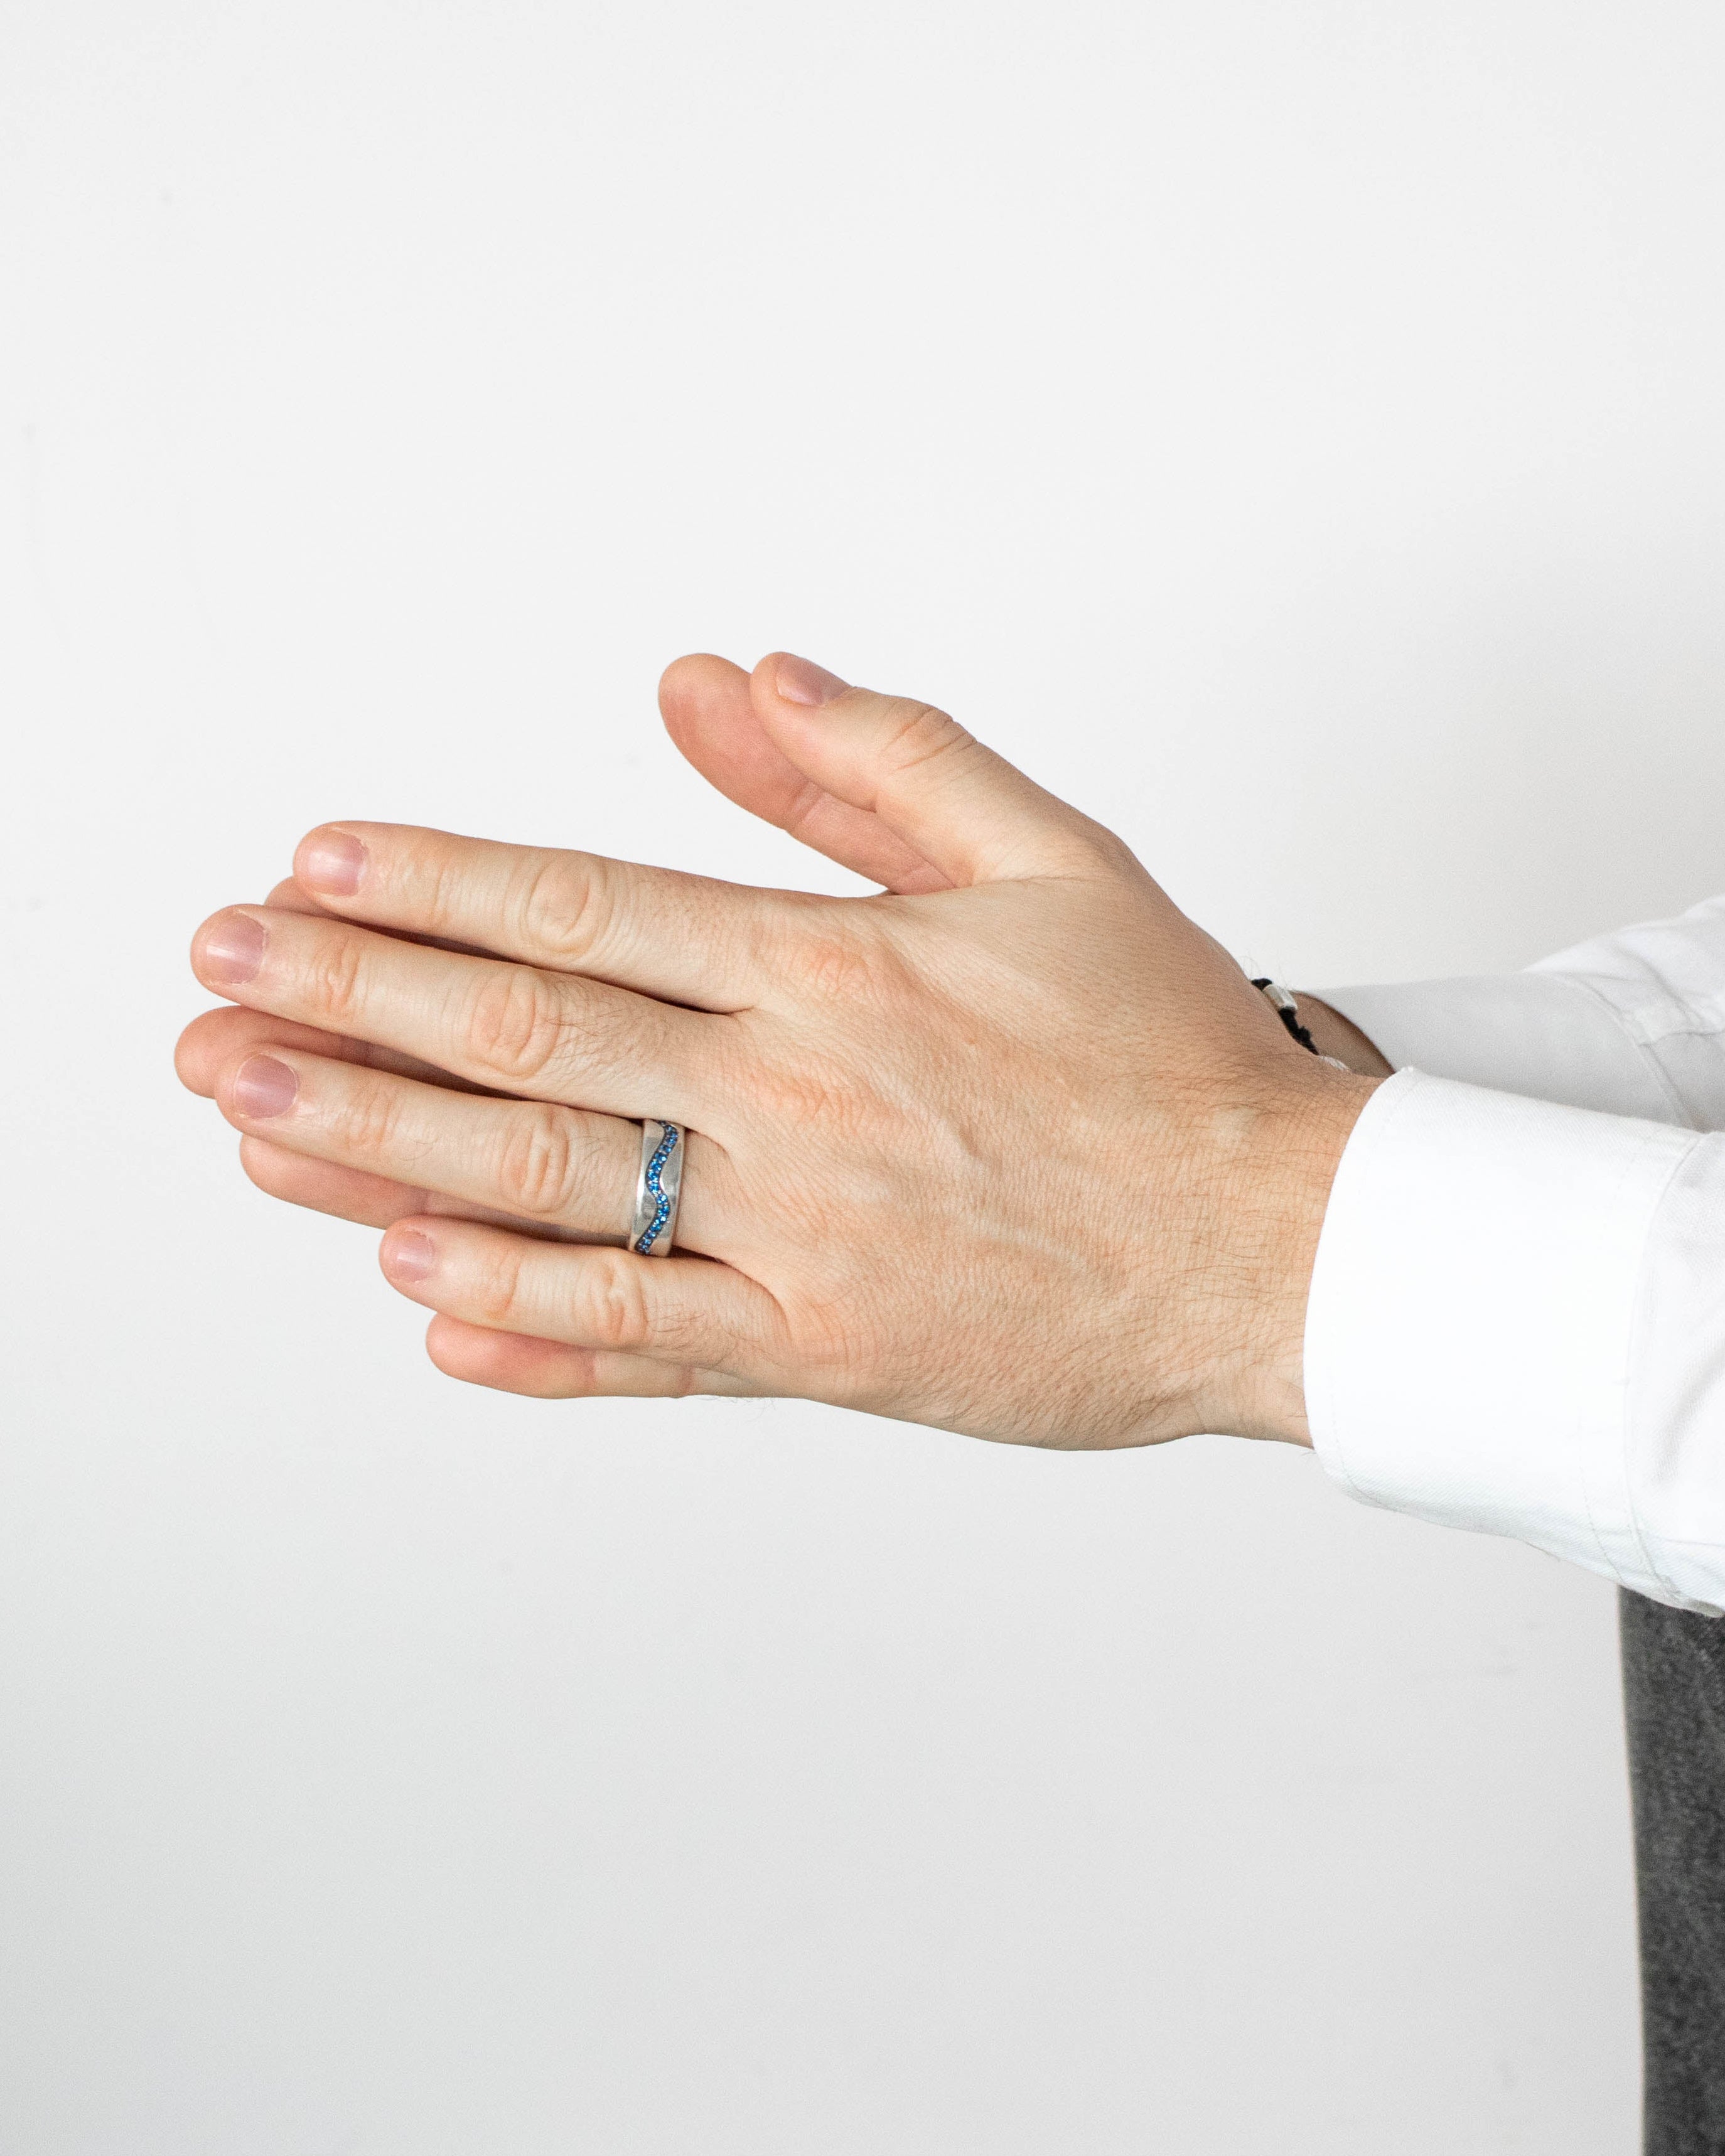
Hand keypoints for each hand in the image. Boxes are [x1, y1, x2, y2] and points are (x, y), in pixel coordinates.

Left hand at [177, 653, 1379, 1445]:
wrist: (1283, 1245)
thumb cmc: (1169, 1057)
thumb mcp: (1048, 858)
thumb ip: (880, 759)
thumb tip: (726, 680)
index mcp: (839, 968)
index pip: (587, 905)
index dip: (431, 879)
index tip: (310, 862)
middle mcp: (801, 1101)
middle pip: (529, 1041)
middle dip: (351, 1001)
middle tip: (213, 976)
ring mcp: (806, 1239)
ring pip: (552, 1196)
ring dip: (380, 1156)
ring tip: (250, 1116)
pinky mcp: (831, 1354)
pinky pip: (650, 1345)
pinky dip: (528, 1331)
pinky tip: (416, 1305)